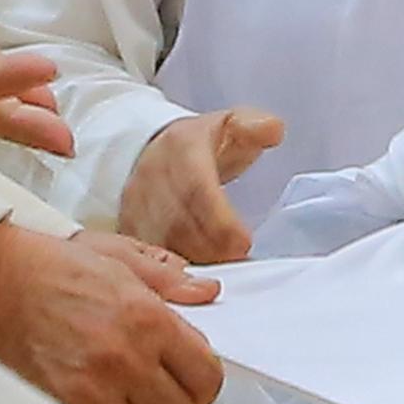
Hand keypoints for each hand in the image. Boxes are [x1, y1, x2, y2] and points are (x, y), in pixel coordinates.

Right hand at [0, 213, 222, 403]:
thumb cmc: (49, 270)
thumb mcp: (115, 260)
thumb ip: (167, 280)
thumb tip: (208, 292)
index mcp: (147, 319)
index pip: (206, 376)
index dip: (202, 380)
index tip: (189, 376)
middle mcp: (125, 358)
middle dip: (175, 402)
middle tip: (157, 387)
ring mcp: (93, 390)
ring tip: (128, 401)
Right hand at [121, 106, 279, 264]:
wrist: (151, 148)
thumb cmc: (200, 145)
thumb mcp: (230, 124)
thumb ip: (254, 126)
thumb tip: (273, 129)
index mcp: (181, 147)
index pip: (197, 187)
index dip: (220, 219)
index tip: (244, 241)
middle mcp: (152, 175)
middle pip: (178, 221)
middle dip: (212, 248)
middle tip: (241, 261)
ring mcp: (136, 202)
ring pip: (162, 241)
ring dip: (195, 261)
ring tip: (224, 273)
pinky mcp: (129, 224)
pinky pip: (147, 252)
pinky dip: (173, 270)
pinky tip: (197, 280)